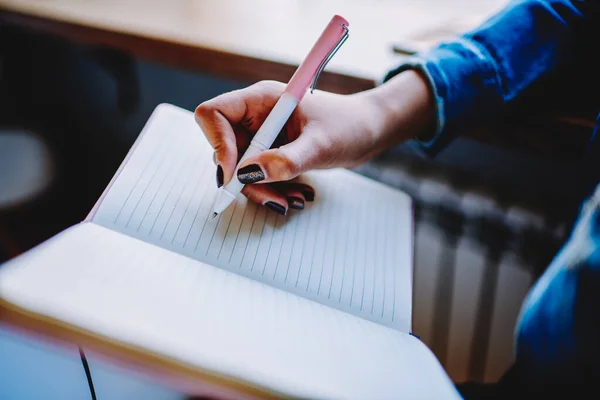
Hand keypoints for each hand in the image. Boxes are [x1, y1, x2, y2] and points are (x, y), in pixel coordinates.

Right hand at [194, 70, 433, 214]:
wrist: (370, 132)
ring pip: (242, 170)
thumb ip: (285, 161)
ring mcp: (263, 135)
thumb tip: (248, 174)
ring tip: (296, 201)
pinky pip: (259, 176)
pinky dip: (274, 191)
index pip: (213, 114)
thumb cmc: (350, 127)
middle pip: (225, 150)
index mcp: (261, 99)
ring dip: (263, 191)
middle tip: (274, 199)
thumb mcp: (320, 145)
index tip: (236, 173)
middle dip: (245, 179)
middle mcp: (256, 116)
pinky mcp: (272, 152)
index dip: (217, 144)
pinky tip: (299, 195)